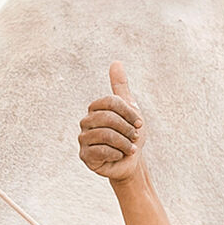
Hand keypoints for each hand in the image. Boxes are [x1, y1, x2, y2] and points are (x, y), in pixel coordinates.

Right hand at [78, 62, 145, 182]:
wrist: (131, 162)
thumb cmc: (130, 134)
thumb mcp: (130, 109)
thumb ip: (120, 87)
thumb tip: (116, 62)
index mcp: (95, 109)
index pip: (111, 102)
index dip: (129, 113)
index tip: (139, 123)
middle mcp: (86, 122)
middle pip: (108, 118)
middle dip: (128, 129)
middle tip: (135, 138)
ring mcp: (83, 139)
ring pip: (106, 135)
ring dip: (124, 143)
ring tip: (130, 148)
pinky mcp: (84, 156)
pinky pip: (101, 151)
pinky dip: (117, 154)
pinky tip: (119, 156)